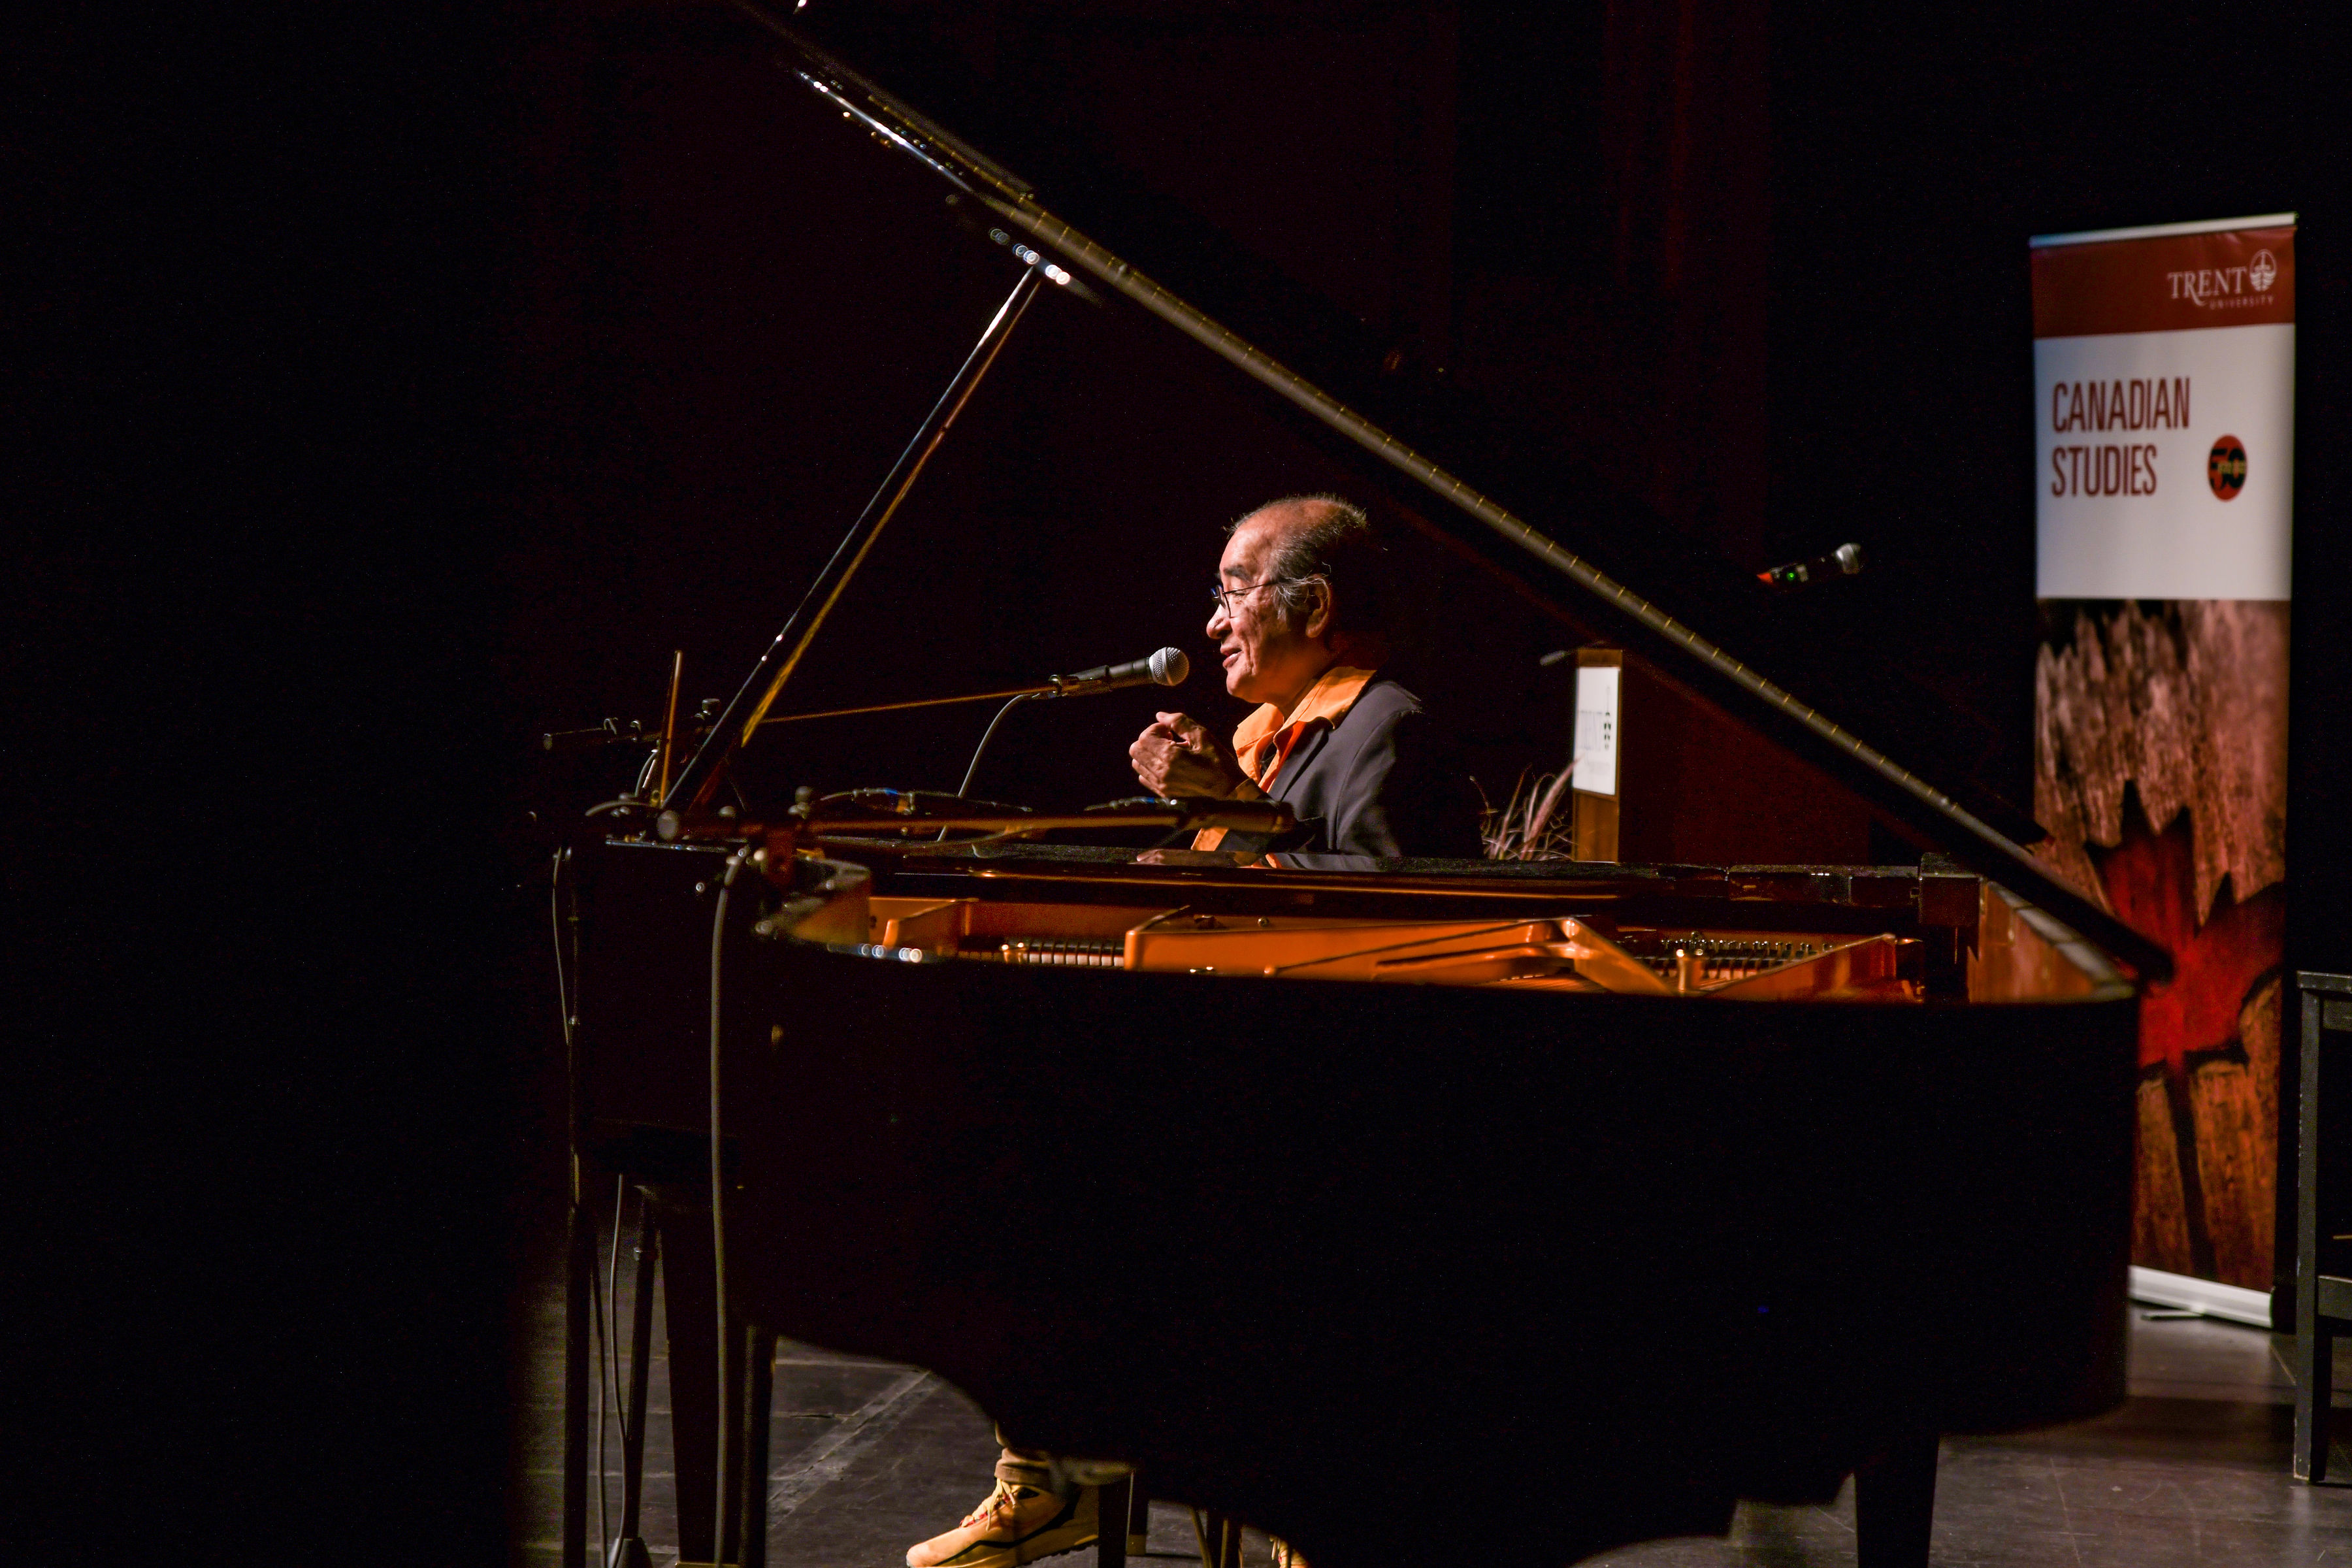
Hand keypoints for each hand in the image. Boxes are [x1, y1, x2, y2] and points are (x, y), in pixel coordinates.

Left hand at [1129, 711, 1252, 799]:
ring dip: (1148, 753)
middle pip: (1136, 750)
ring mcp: (1161, 785)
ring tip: (1167, 751)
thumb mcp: (1202, 736)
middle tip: (1167, 739)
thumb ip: (1179, 722)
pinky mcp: (1163, 793)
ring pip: (1137, 763)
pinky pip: (1144, 778)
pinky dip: (1150, 768)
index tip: (1170, 730)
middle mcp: (1162, 772)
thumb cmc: (1218, 762)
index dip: (1155, 729)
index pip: (1144, 737)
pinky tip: (1167, 764)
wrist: (1228, 791)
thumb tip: (1160, 716)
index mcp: (1170, 756)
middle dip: (1149, 739)